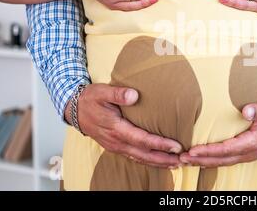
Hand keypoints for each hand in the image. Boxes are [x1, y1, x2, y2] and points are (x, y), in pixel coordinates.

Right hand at [64, 84, 182, 168]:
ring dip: (158, 163)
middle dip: (164, 159)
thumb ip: (118, 94)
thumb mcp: (102, 92)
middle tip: (182, 160)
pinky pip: (134, 156)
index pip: (142, 139)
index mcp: (115, 128)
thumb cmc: (90, 99)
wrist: (74, 109)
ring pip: (139, 158)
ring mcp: (115, 146)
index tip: (176, 146)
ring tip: (175, 164)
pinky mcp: (115, 146)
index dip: (160, 144)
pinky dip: (148, 160)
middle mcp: (116, 141)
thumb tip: (134, 95)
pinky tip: (158, 161)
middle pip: (144, 154)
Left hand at [180, 100, 256, 166]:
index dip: (209, 151)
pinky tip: (204, 159)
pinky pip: (228, 159)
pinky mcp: (248, 152)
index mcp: (254, 142)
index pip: (226, 149)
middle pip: (222, 159)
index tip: (193, 150)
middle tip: (182, 158)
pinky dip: (214, 160)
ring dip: (205, 162)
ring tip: (188, 160)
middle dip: (201, 160)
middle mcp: (250, 152)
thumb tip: (246, 111)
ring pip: (224, 162)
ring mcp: (249, 154)